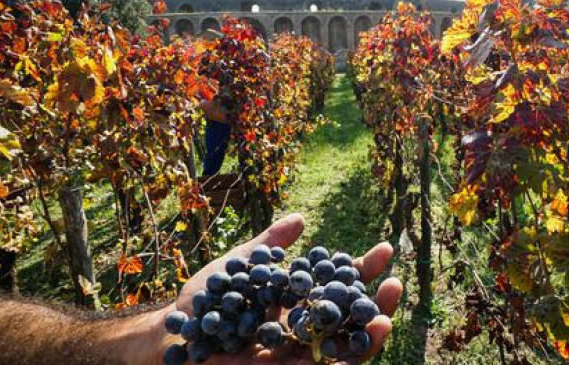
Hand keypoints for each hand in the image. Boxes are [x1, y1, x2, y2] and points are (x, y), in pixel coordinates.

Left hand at [149, 213, 403, 364]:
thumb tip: (301, 218)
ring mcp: (294, 355)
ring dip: (368, 337)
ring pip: (342, 350)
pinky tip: (356, 347)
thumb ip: (270, 246)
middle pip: (349, 319)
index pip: (339, 285)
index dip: (363, 269)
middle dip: (376, 302)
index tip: (385, 248)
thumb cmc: (202, 302)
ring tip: (386, 318)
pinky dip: (342, 361)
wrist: (172, 336)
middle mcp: (301, 330)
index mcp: (295, 302)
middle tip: (396, 283)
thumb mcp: (240, 265)